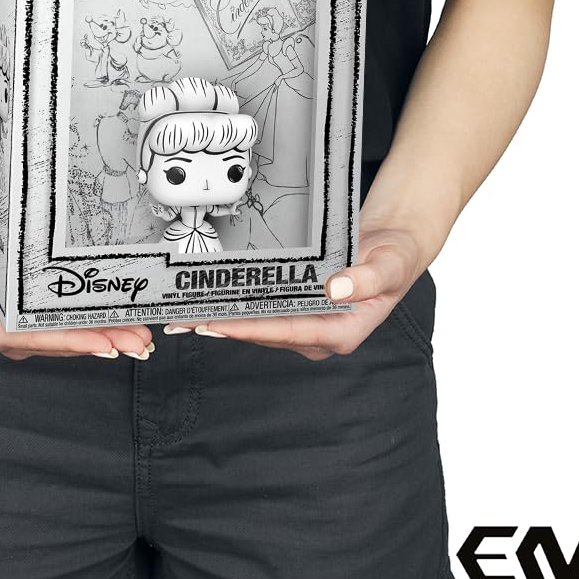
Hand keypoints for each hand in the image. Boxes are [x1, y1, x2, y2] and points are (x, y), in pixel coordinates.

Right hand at [0, 214, 152, 360]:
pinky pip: (66, 317)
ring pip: (69, 332)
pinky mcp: (32, 308)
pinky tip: (119, 317)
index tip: (104, 342)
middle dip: (102, 341)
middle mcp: (8, 330)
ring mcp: (22, 321)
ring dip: (105, 332)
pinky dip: (94, 317)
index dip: (72, 342)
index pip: (36, 338)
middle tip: (140, 341)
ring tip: (141, 333)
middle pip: (61, 341)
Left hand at [162, 226, 424, 359]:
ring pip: (259, 324)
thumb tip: (335, 288)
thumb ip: (367, 278)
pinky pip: (263, 310)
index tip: (216, 324)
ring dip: (224, 318)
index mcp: (343, 331)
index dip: (249, 328)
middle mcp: (321, 333)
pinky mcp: (298, 309)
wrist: (394, 245)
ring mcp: (308, 323)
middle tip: (182, 321)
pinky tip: (209, 300)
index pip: (288, 331)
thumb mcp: (390, 264)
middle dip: (224, 326)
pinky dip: (236, 306)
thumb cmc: (396, 257)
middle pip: (264, 332)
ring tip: (183, 314)